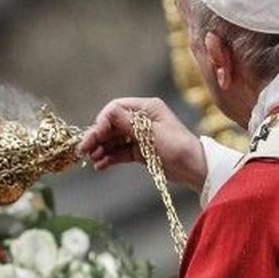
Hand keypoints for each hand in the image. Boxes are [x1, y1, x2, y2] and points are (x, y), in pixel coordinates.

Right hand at [78, 96, 206, 191]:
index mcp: (146, 108)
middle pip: (112, 125)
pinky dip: (109, 157)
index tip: (95, 135)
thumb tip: (105, 115)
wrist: (195, 169)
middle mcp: (141, 120)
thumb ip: (127, 124)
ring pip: (114, 139)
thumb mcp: (152, 133)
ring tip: (92, 159)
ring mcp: (140, 136)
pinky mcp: (140, 151)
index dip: (103, 122)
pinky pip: (120, 152)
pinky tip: (100, 165)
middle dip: (97, 137)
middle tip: (83, 150)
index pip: (116, 109)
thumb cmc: (178, 147)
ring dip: (101, 148)